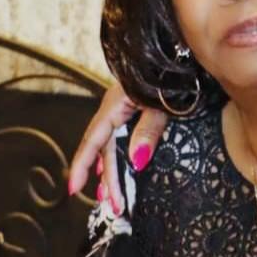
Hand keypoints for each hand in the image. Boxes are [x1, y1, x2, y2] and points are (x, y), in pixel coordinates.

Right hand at [68, 81, 167, 212]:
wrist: (182, 50)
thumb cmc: (174, 73)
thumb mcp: (162, 104)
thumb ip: (148, 131)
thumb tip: (135, 162)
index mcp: (116, 103)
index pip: (94, 139)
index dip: (83, 164)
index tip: (73, 187)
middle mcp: (116, 107)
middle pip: (106, 149)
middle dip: (109, 180)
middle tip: (115, 207)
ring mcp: (125, 108)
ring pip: (112, 145)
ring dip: (111, 172)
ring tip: (109, 196)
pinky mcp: (137, 110)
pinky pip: (121, 139)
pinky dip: (118, 157)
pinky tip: (118, 168)